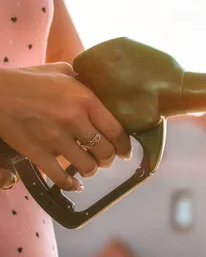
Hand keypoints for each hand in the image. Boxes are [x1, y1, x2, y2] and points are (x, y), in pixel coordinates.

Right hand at [0, 62, 131, 190]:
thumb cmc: (29, 79)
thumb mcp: (62, 71)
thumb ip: (85, 82)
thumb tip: (102, 89)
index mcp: (85, 99)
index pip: (116, 131)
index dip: (125, 146)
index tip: (125, 152)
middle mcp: (74, 120)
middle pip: (105, 152)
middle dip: (108, 159)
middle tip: (105, 158)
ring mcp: (55, 138)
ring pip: (87, 167)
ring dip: (91, 170)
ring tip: (88, 166)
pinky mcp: (38, 153)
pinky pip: (61, 177)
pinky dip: (71, 185)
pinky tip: (75, 185)